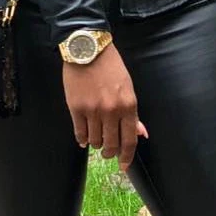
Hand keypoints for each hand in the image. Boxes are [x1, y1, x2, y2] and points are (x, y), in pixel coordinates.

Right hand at [62, 43, 147, 172]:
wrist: (88, 49)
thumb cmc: (111, 67)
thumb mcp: (128, 88)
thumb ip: (133, 114)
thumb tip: (141, 134)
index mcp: (128, 106)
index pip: (129, 140)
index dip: (126, 157)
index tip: (123, 166)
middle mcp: (111, 111)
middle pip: (111, 145)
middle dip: (110, 152)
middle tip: (107, 152)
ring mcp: (92, 110)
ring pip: (94, 141)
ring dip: (96, 144)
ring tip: (95, 137)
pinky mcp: (75, 108)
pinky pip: (79, 133)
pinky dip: (82, 139)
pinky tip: (83, 138)